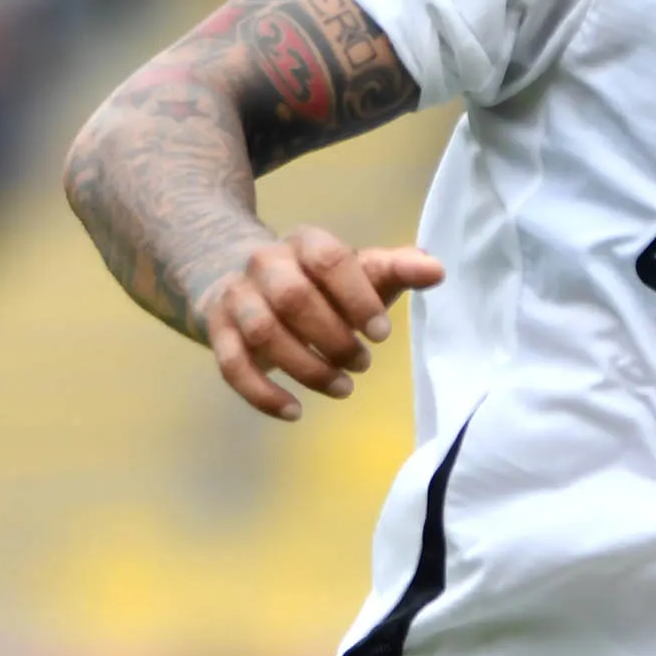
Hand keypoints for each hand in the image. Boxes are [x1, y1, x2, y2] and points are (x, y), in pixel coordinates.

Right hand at [197, 227, 442, 420]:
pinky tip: (295, 412)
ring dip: (306, 368)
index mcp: (305, 243)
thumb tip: (437, 269)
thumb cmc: (322, 285)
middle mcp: (265, 263)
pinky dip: (262, 394)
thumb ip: (398, 270)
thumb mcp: (361, 273)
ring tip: (343, 388)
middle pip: (292, 298)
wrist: (250, 285)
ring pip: (263, 332)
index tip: (381, 335)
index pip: (328, 260)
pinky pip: (231, 365)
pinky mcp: (217, 331)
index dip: (356, 298)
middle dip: (332, 338)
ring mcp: (237, 297)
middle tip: (363, 364)